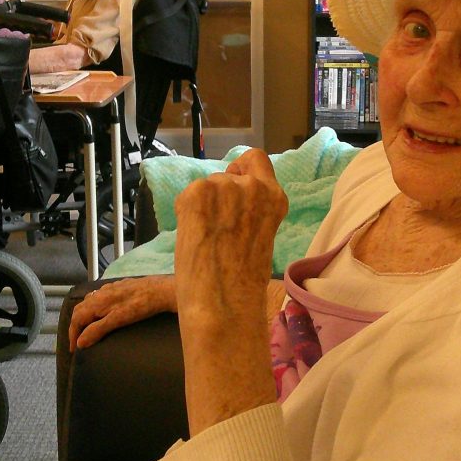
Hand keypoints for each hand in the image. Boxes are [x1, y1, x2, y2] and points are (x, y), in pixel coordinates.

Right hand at [68, 275, 175, 352]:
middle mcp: (100, 293)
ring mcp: (110, 288)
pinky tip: (101, 310)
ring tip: (85, 327)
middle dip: (76, 325)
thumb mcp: (118, 320)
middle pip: (80, 309)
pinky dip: (94, 306)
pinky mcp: (120, 287)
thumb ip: (97, 330)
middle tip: (77, 340)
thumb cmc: (141, 305)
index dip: (72, 334)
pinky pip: (99, 296)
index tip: (74, 348)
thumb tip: (80, 342)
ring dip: (83, 315)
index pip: (76, 318)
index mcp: (97, 301)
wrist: (161, 290)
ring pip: (89, 301)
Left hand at [174, 149, 287, 432]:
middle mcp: (252, 186)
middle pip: (225, 175)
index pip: (256, 158)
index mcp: (275, 197)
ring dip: (202, 207)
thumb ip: (251, 211)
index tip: (235, 190)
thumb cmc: (244, 283)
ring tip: (208, 239)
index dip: (241, 171)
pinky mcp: (197, 194)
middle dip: (218, 197)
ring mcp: (224, 187)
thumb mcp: (261, 235)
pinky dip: (186, 214)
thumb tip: (229, 202)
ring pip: (205, 186)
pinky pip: (186, 196)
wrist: (225, 302)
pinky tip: (196, 237)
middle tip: (218, 230)